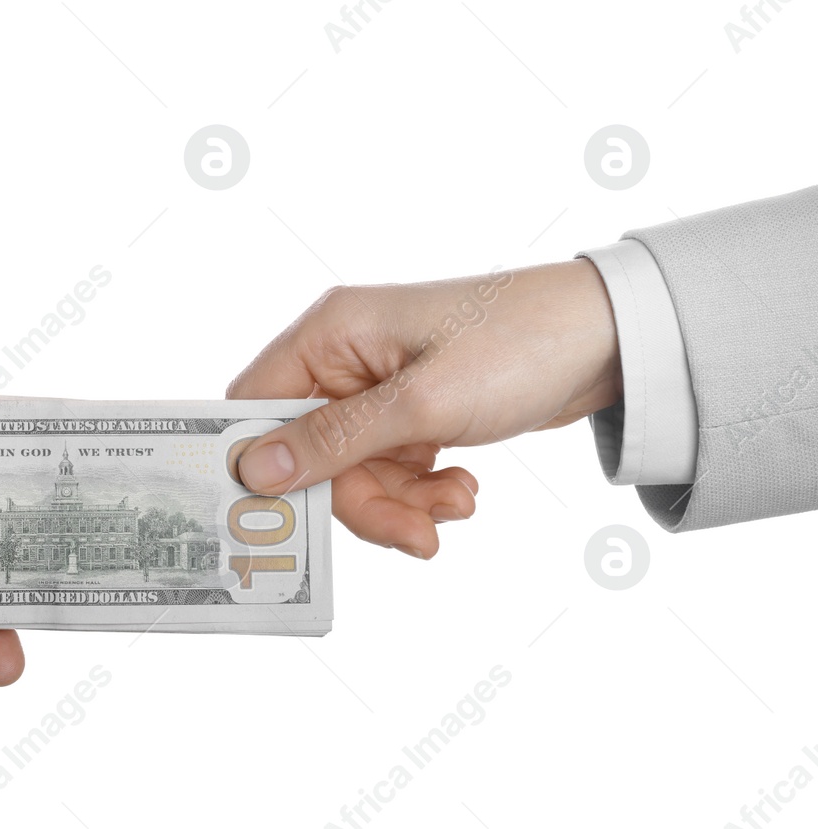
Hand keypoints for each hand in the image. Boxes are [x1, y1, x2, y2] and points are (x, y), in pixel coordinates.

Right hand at [227, 259, 620, 558]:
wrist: (611, 339)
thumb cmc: (516, 344)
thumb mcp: (421, 403)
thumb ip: (334, 441)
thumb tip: (254, 470)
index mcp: (330, 333)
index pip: (257, 403)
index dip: (261, 460)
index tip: (279, 516)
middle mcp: (345, 358)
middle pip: (310, 454)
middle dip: (360, 499)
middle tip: (410, 533)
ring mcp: (379, 387)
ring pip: (354, 471)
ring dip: (401, 502)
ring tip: (456, 507)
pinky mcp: (413, 411)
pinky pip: (391, 468)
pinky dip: (423, 491)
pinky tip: (462, 489)